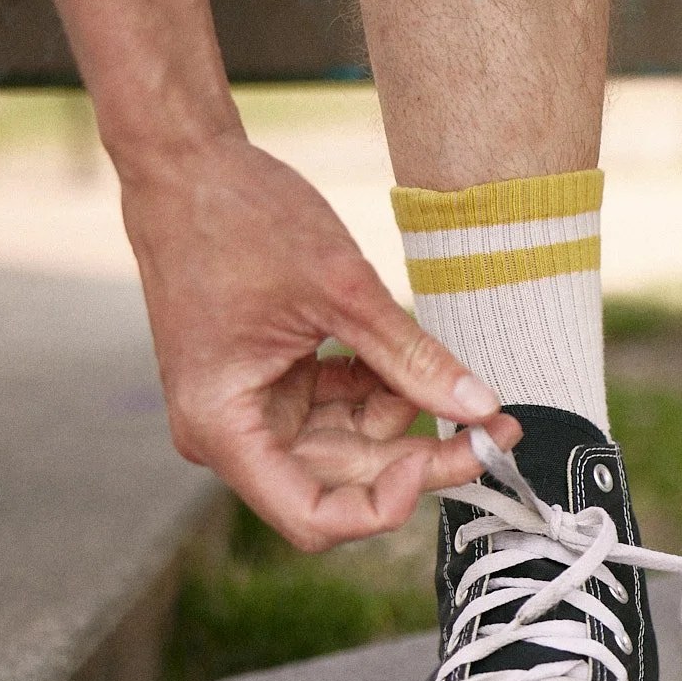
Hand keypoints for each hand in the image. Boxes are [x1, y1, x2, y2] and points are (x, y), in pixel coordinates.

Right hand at [118, 130, 517, 551]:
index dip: (387, 505)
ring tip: (459, 381)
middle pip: (341, 482)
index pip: (314, 517)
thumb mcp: (343, 291)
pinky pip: (335, 411)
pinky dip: (379, 392)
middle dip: (419, 458)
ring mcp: (248, 411)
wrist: (186, 164)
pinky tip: (412, 363)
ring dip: (404, 421)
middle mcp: (229, 434)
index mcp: (224, 426)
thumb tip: (482, 409)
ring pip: (347, 448)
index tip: (449, 457)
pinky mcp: (269, 385)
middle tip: (495, 429)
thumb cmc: (239, 216)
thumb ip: (413, 358)